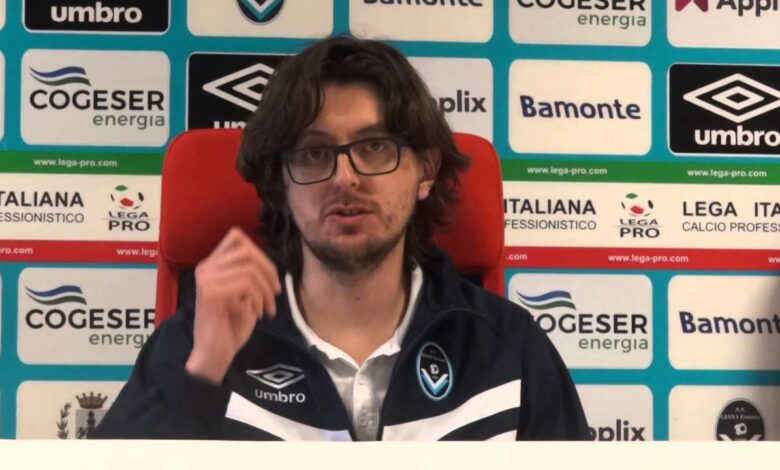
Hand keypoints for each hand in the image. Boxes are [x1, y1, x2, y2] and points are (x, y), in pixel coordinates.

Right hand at [185, 227, 280, 383]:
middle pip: (247, 251)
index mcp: (212, 265)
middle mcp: (205, 267)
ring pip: (249, 269)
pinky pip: (246, 285)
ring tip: (268, 309)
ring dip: (266, 291)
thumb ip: (249, 276)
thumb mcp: (244, 296)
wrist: (213, 355)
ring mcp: (206, 279)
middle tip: (275, 294)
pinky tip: (257, 315)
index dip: (261, 254)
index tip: (271, 278)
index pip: (237, 237)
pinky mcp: (211, 293)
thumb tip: (267, 265)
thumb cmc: (229, 328)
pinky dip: (258, 299)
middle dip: (269, 271)